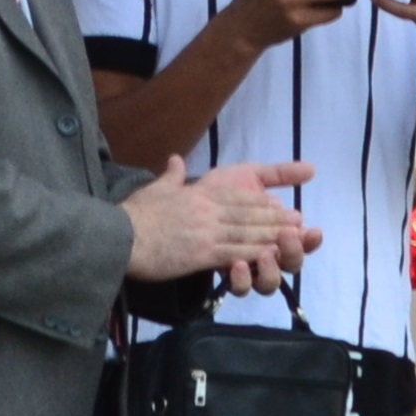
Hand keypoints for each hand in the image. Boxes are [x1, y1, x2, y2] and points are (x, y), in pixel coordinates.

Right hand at [127, 159, 321, 293]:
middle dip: (274, 217)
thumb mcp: (153, 189)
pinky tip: (271, 256)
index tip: (276, 203)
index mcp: (197, 195)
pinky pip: (235, 253)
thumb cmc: (132, 216)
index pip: (235, 196)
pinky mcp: (202, 253)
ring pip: (247, 233)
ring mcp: (206, 231)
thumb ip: (171, 176)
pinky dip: (256, 254)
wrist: (118, 237)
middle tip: (297, 221)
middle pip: (248, 214)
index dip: (258, 201)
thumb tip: (176, 159)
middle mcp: (206, 210)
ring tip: (294, 238)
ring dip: (273, 235)